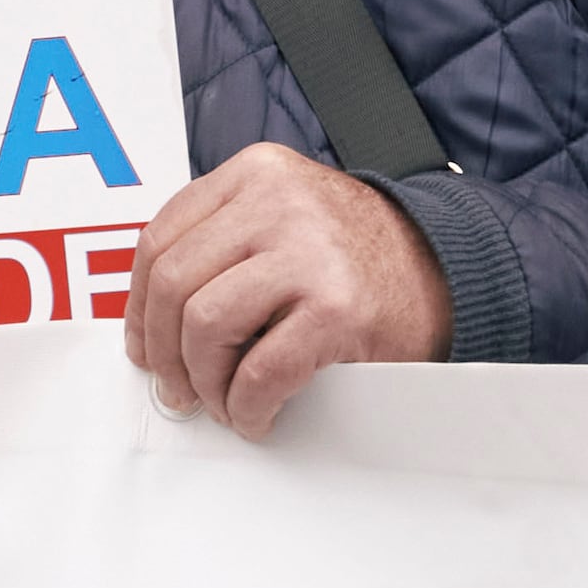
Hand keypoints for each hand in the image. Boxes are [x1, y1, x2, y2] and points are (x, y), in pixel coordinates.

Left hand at [124, 144, 455, 441]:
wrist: (448, 268)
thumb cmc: (359, 254)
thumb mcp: (286, 214)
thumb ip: (224, 240)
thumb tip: (150, 318)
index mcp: (257, 174)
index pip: (160, 239)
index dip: (139, 305)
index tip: (144, 342)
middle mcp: (278, 203)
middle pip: (173, 285)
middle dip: (165, 353)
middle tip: (179, 387)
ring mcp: (310, 252)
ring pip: (205, 326)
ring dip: (205, 381)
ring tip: (224, 399)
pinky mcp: (336, 307)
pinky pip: (259, 371)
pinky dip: (247, 406)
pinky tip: (257, 413)